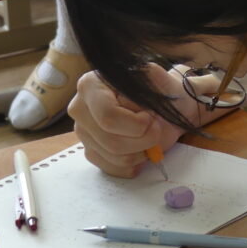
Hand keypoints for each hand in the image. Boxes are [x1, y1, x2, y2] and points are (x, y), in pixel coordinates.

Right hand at [68, 62, 227, 176]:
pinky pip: (113, 168)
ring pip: (114, 157)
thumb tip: (133, 91)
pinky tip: (142, 149)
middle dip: (144, 140)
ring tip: (150, 137)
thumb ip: (148, 79)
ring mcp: (84, 132)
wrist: (165, 108)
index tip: (151, 117)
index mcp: (90, 85)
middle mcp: (80, 109)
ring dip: (142, 151)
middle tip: (157, 128)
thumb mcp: (159, 79)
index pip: (108, 117)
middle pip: (111, 141)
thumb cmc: (161, 92)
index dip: (137, 124)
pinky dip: (135, 163)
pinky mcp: (92, 151)